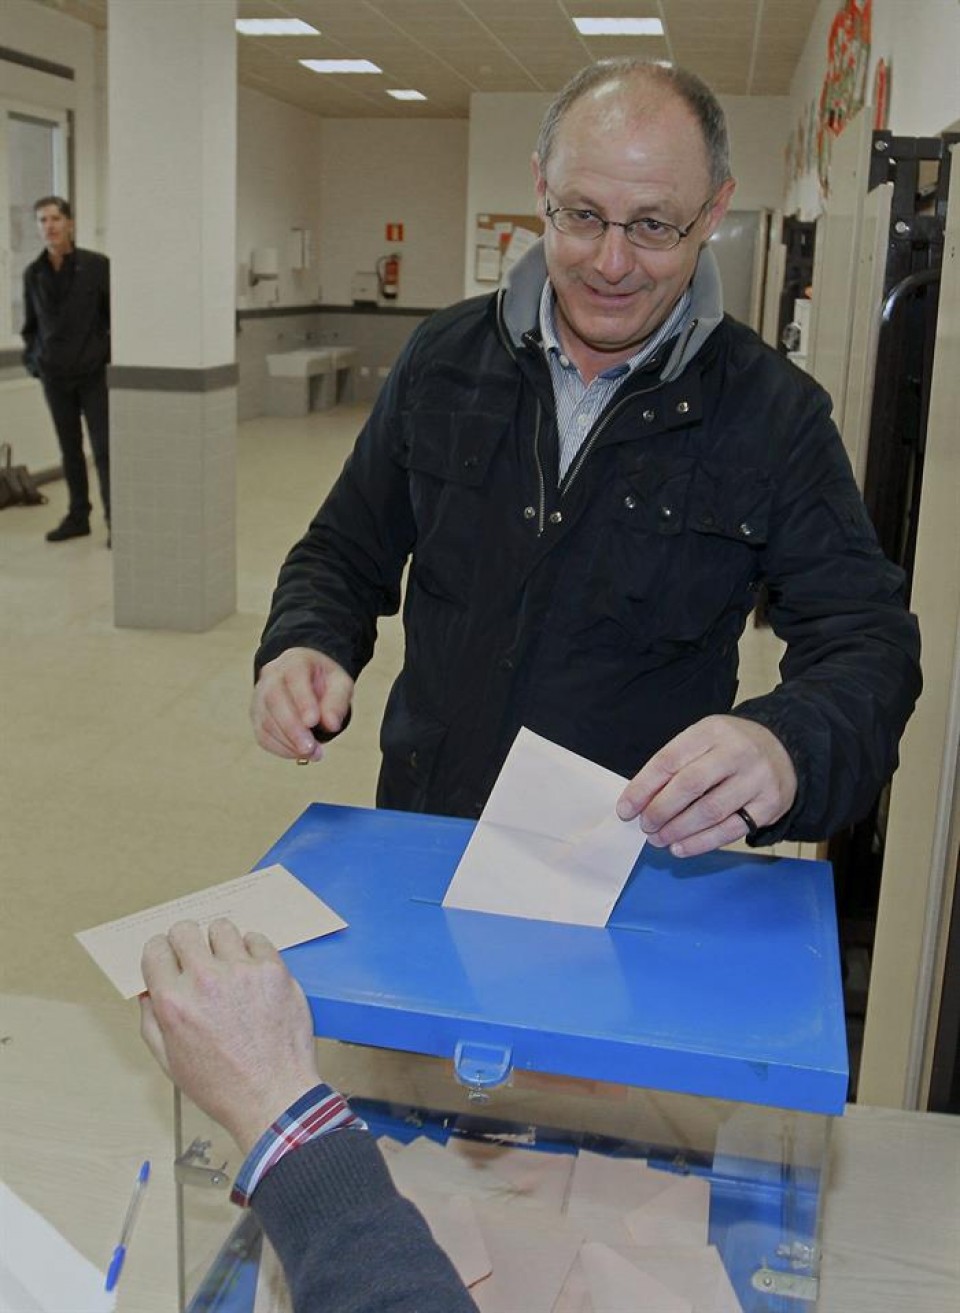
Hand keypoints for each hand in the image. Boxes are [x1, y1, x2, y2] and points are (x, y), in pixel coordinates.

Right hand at [140, 919, 319, 1153]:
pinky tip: (252, 973)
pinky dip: (252, 951)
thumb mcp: (169, 1061)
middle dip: (187, 942)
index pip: (155, 948)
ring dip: (221, 943)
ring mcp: (242, 972)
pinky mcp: (273, 970)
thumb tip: (148, 988)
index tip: (170, 960)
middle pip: (185, 929)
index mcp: (173, 1002)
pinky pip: (257, 938)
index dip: (161, 954)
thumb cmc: (221, 1085)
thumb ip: (150, 1020)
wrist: (273, 1097)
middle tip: (197, 959)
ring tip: (228, 965)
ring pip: (222, 927)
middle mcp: (205, 980)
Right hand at [251, 647, 353, 762]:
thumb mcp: (340, 684)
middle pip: (274, 700)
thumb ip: (337, 702)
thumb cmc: (324, 682)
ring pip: (266, 721)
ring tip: (313, 754)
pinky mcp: (257, 716)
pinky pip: (262, 735)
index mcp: (295, 662)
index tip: (313, 722)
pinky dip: (280, 748)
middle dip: (292, 728)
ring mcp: (260, 696)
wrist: (306, 679)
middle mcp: (272, 676)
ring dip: (288, 743)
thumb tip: (331, 725)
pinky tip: (298, 754)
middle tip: (311, 749)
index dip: (302, 701)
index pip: (294, 678)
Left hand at [616, 715, 796, 856]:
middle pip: (689, 786)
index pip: (669, 760)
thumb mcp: (702, 741)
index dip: (642, 788)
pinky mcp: (769, 805)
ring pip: (710, 811)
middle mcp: (736, 752)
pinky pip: (730, 830)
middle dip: (660, 810)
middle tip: (645, 826)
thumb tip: (639, 802)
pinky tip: (681, 847)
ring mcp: (756, 779)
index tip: (625, 810)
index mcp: (711, 731)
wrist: (783, 749)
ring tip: (659, 839)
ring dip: (678, 830)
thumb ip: (674, 766)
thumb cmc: (729, 748)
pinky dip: (700, 843)